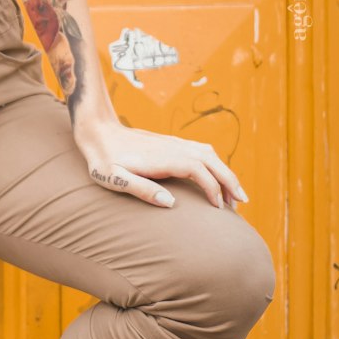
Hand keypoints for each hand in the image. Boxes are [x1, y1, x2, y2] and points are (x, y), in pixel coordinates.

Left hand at [75, 119, 248, 210]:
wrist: (97, 130)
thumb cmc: (103, 159)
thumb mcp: (114, 178)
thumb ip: (141, 189)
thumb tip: (171, 203)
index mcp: (162, 157)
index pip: (198, 170)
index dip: (212, 188)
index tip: (218, 208)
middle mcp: (172, 147)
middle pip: (211, 160)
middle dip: (229, 180)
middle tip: (241, 203)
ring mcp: (172, 143)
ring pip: (208, 154)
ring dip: (224, 171)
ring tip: (234, 195)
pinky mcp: (170, 143)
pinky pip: (200, 151)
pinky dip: (215, 163)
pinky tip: (216, 176)